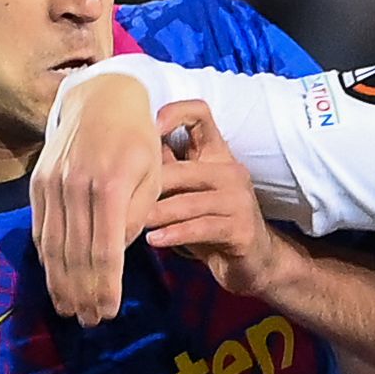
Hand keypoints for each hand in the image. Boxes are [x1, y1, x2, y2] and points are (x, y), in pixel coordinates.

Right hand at [31, 68, 165, 325]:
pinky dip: (47, 259)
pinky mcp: (38, 183)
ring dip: (61, 284)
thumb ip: (135, 219)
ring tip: (70, 309)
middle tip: (89, 321)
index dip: (105, 288)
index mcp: (110, 186)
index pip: (106, 252)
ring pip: (53, 247)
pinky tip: (55, 280)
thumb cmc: (139, 142)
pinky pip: (41, 230)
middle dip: (82, 294)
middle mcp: (75, 186)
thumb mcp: (153, 178)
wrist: (103, 99)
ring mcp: (52, 184)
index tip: (109, 312)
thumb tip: (114, 257)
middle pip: (76, 255)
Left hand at [140, 106, 292, 298]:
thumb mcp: (189, 193)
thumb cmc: (212, 223)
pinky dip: (174, 235)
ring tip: (133, 223)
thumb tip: (126, 154)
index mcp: (217, 154)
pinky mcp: (241, 229)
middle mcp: (231, 171)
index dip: (176, 112)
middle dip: (150, 186)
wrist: (253, 261)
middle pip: (182, 169)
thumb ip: (167, 172)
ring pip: (188, 203)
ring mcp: (239, 200)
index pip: (201, 115)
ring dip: (157, 214)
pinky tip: (154, 240)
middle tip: (121, 198)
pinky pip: (200, 228)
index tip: (149, 126)